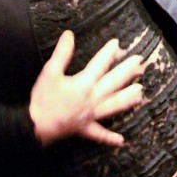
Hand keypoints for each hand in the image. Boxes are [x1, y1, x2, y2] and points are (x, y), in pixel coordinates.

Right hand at [29, 31, 143, 146]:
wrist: (36, 126)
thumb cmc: (43, 99)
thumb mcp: (50, 72)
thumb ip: (61, 54)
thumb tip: (69, 35)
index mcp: (84, 84)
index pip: (100, 64)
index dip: (109, 53)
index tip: (118, 43)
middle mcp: (92, 98)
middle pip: (113, 83)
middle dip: (127, 72)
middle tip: (140, 63)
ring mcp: (91, 115)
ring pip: (113, 106)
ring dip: (128, 99)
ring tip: (141, 93)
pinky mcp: (85, 128)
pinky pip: (99, 134)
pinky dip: (110, 138)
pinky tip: (120, 141)